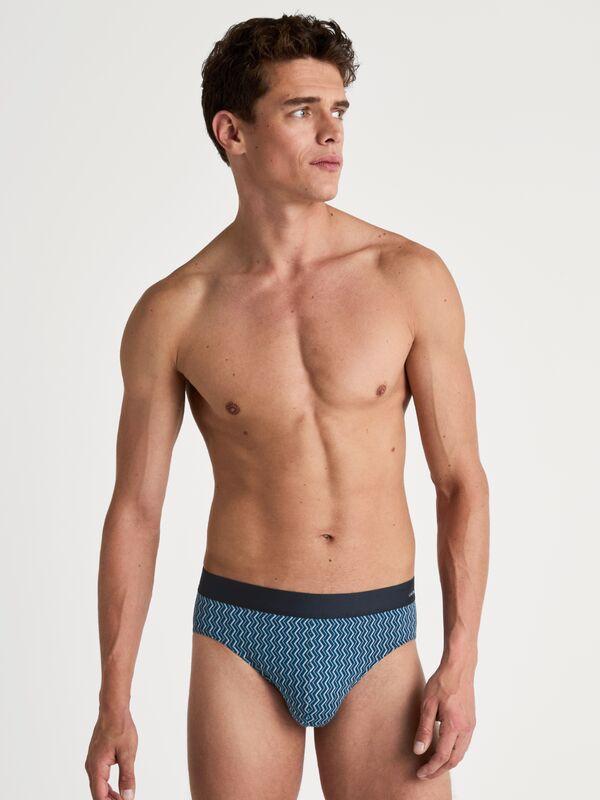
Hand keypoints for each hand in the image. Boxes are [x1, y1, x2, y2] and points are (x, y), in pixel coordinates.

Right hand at [85, 709, 137, 798]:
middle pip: (98, 793)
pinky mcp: (96, 758)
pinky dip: (107, 786)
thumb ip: (127, 777)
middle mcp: (91, 767)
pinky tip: (116, 789)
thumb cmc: (120, 728)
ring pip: (98, 786)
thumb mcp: (128, 754)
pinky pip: (99, 778)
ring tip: (123, 799)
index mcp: (97, 768)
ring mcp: (92, 762)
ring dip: (109, 795)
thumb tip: (128, 796)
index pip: (100, 796)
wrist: (113, 710)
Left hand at [412, 660, 475, 779]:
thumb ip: (424, 729)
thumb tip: (419, 751)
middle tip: (425, 774)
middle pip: (454, 759)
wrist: (459, 668)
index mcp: (454, 725)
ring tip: (433, 765)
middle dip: (439, 770)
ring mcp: (470, 725)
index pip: (442, 756)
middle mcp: (465, 729)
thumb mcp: (427, 704)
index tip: (420, 773)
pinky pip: (464, 744)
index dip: (430, 768)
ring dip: (447, 763)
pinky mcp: (471, 721)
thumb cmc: (442, 682)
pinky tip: (444, 750)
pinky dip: (453, 753)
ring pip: (461, 753)